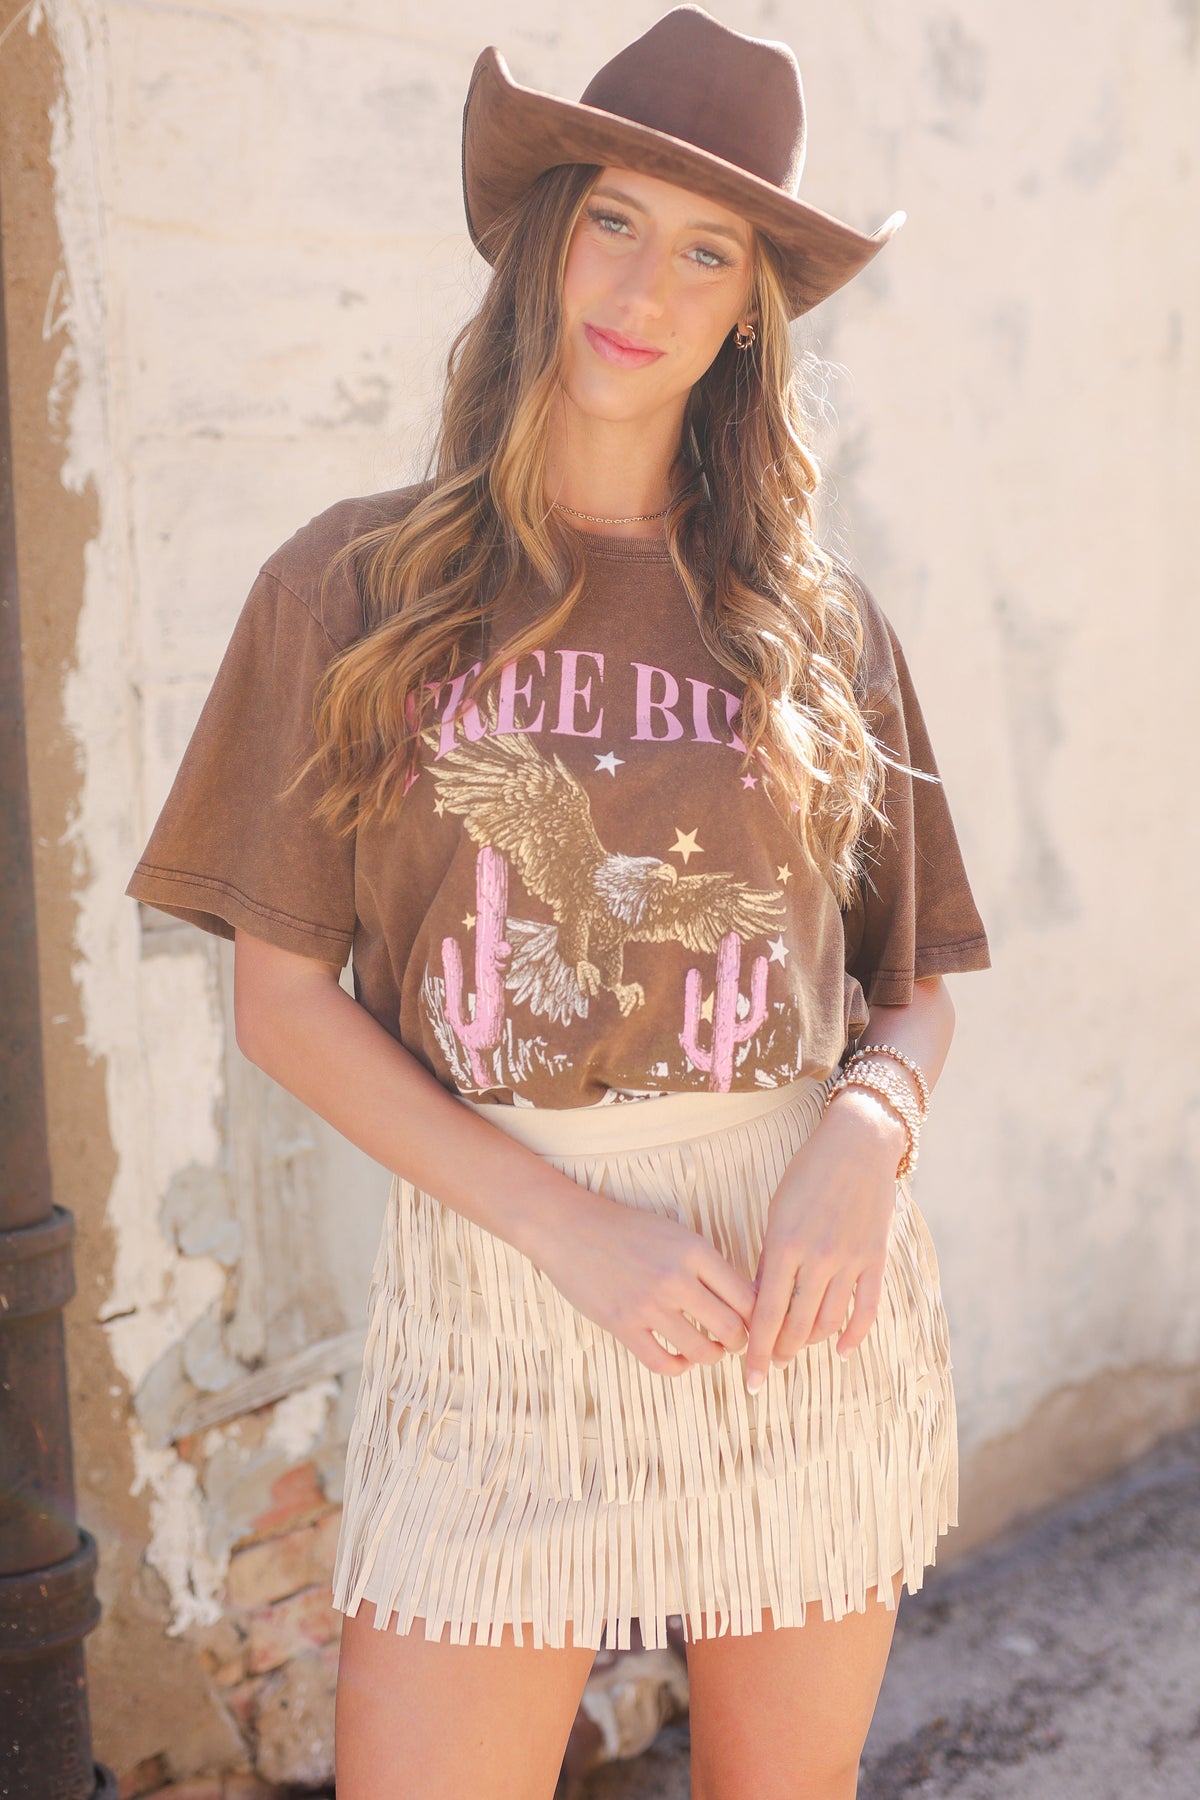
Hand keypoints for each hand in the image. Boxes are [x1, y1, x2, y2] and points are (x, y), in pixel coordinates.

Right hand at [535, 1194, 756, 1378]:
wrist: (570, 1227)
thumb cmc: (627, 1229)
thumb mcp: (676, 1234)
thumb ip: (707, 1265)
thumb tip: (745, 1300)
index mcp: (695, 1251)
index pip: (747, 1296)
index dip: (758, 1316)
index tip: (754, 1321)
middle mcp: (675, 1278)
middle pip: (732, 1328)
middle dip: (740, 1341)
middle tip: (735, 1340)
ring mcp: (648, 1304)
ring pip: (702, 1351)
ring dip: (712, 1356)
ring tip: (709, 1349)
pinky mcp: (622, 1325)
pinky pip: (662, 1363)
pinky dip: (679, 1368)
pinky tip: (681, 1358)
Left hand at [743, 1087, 905, 1391]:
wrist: (857, 1145)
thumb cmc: (808, 1173)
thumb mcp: (778, 1211)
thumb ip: (771, 1258)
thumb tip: (762, 1303)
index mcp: (785, 1245)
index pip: (767, 1314)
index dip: (758, 1352)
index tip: (750, 1379)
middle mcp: (818, 1258)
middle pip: (797, 1326)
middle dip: (781, 1353)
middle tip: (770, 1365)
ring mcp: (850, 1260)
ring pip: (829, 1323)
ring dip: (810, 1344)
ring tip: (796, 1350)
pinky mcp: (875, 1259)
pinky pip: (866, 1310)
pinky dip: (853, 1336)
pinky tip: (840, 1351)